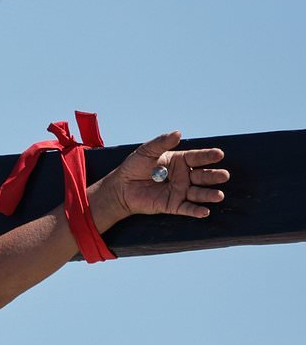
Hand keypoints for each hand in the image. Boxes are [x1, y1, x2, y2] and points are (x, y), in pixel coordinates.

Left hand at [102, 131, 228, 219]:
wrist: (121, 187)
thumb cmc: (134, 167)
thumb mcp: (146, 151)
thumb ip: (162, 142)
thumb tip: (178, 132)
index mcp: (179, 161)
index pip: (197, 158)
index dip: (208, 156)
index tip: (219, 154)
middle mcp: (183, 176)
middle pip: (202, 176)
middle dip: (213, 176)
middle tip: (224, 175)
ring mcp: (180, 191)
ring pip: (198, 193)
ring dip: (209, 195)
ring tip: (219, 195)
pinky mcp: (173, 205)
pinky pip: (187, 208)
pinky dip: (196, 210)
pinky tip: (205, 211)